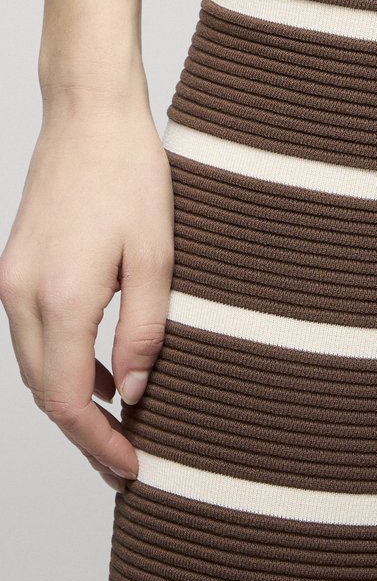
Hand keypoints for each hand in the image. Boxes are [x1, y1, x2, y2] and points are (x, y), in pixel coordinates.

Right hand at [0, 87, 173, 492]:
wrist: (88, 113)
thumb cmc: (129, 172)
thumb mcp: (157, 254)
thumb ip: (145, 328)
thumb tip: (134, 391)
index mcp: (61, 297)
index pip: (70, 402)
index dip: (99, 443)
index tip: (130, 466)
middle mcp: (23, 295)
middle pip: (45, 391)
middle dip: (84, 431)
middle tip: (125, 457)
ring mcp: (12, 278)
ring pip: (35, 365)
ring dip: (72, 396)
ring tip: (119, 418)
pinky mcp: (16, 264)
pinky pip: (33, 332)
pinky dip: (63, 360)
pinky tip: (101, 365)